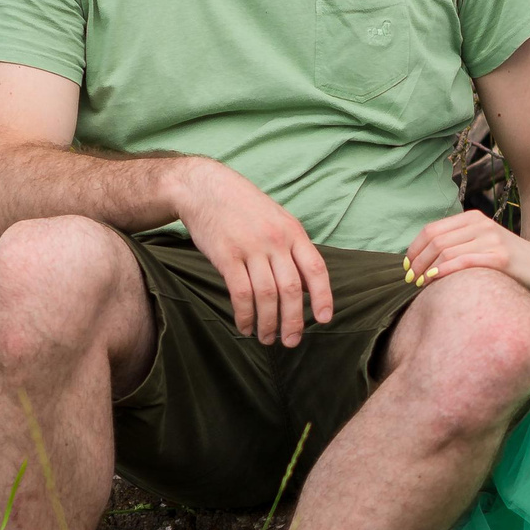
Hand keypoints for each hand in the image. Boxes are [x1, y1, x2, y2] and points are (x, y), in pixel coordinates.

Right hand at [170, 159, 332, 344]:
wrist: (205, 188)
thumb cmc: (243, 207)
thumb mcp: (277, 219)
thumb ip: (292, 248)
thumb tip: (307, 285)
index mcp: (293, 232)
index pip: (316, 269)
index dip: (323, 297)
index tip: (324, 320)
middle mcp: (275, 240)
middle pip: (291, 289)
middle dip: (293, 321)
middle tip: (291, 341)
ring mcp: (250, 248)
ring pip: (267, 295)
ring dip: (268, 323)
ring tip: (267, 338)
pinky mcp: (226, 256)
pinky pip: (240, 293)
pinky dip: (245, 315)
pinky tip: (245, 326)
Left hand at [404, 209, 529, 294]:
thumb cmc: (510, 263)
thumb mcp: (482, 244)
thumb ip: (458, 245)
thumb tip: (422, 260)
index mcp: (473, 218)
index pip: (431, 230)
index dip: (414, 250)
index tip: (407, 268)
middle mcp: (480, 224)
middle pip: (435, 241)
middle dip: (417, 262)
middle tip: (410, 281)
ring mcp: (490, 239)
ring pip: (445, 252)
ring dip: (426, 270)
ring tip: (419, 285)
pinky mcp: (499, 257)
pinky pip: (462, 262)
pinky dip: (442, 272)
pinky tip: (433, 282)